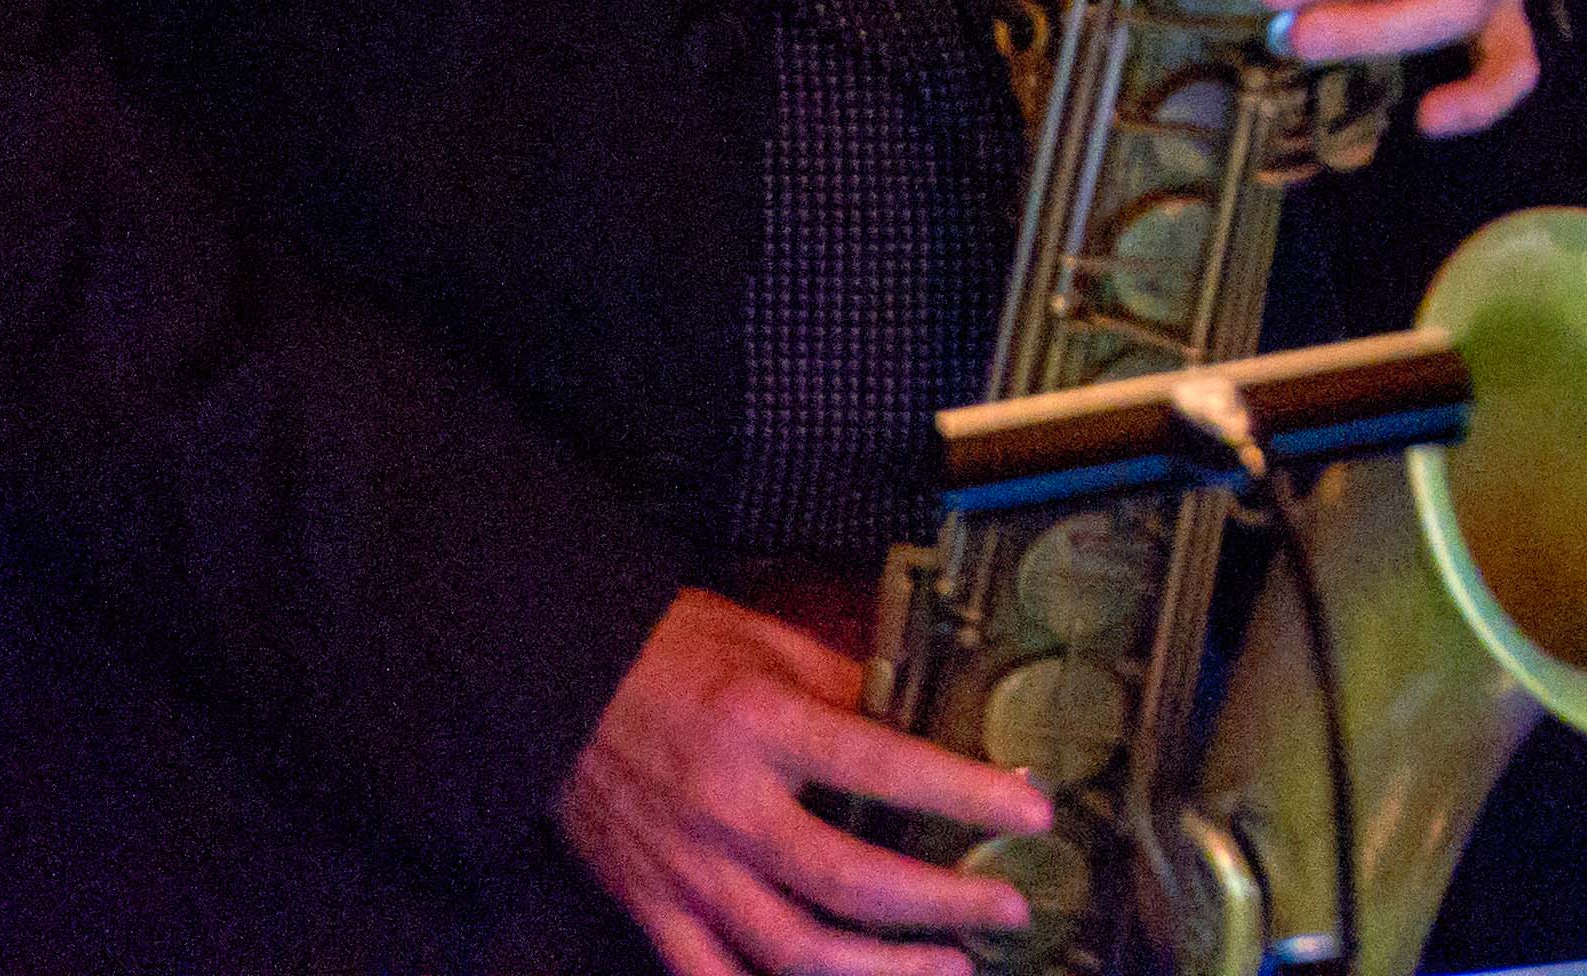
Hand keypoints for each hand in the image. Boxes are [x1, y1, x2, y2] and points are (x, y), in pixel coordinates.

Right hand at [555, 589, 1046, 971]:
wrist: (553, 685)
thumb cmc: (670, 654)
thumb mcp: (771, 644)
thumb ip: (851, 685)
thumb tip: (933, 714)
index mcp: (765, 729)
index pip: (886, 768)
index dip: (967, 793)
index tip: (1033, 808)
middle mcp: (729, 811)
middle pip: (849, 881)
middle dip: (941, 903)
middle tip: (1008, 906)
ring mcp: (687, 871)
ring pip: (790, 951)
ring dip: (878, 972)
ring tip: (948, 969)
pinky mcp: (650, 907)